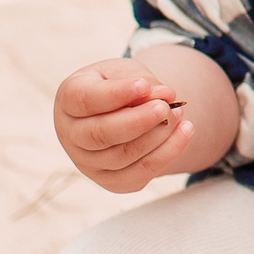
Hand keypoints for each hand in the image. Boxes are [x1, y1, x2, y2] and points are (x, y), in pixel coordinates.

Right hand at [56, 58, 202, 191]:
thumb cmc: (118, 85)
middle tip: (166, 107)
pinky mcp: (111, 181)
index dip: (116, 94)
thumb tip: (165, 95)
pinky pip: (140, 173)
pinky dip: (168, 153)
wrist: (118, 111)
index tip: (143, 85)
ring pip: (122, 156)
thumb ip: (142, 81)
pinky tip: (185, 131)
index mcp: (68, 100)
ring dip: (157, 136)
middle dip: (138, 121)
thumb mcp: (126, 73)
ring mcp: (88, 163)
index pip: (85, 100)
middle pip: (100, 134)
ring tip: (179, 113)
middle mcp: (71, 135)